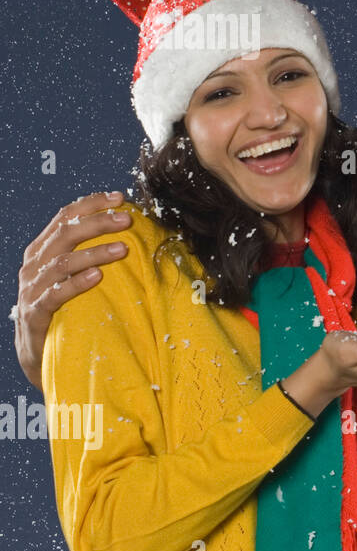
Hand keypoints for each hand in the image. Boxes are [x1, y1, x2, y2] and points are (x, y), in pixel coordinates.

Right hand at [15, 191, 132, 387]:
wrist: (38, 352)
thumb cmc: (64, 307)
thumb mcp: (72, 275)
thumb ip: (89, 253)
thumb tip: (130, 232)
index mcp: (43, 250)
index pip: (65, 217)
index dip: (91, 204)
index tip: (119, 197)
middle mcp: (34, 265)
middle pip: (65, 234)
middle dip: (97, 222)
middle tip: (127, 219)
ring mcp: (32, 289)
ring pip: (62, 262)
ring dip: (94, 252)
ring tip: (122, 249)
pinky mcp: (35, 313)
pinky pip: (55, 294)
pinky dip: (77, 283)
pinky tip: (98, 276)